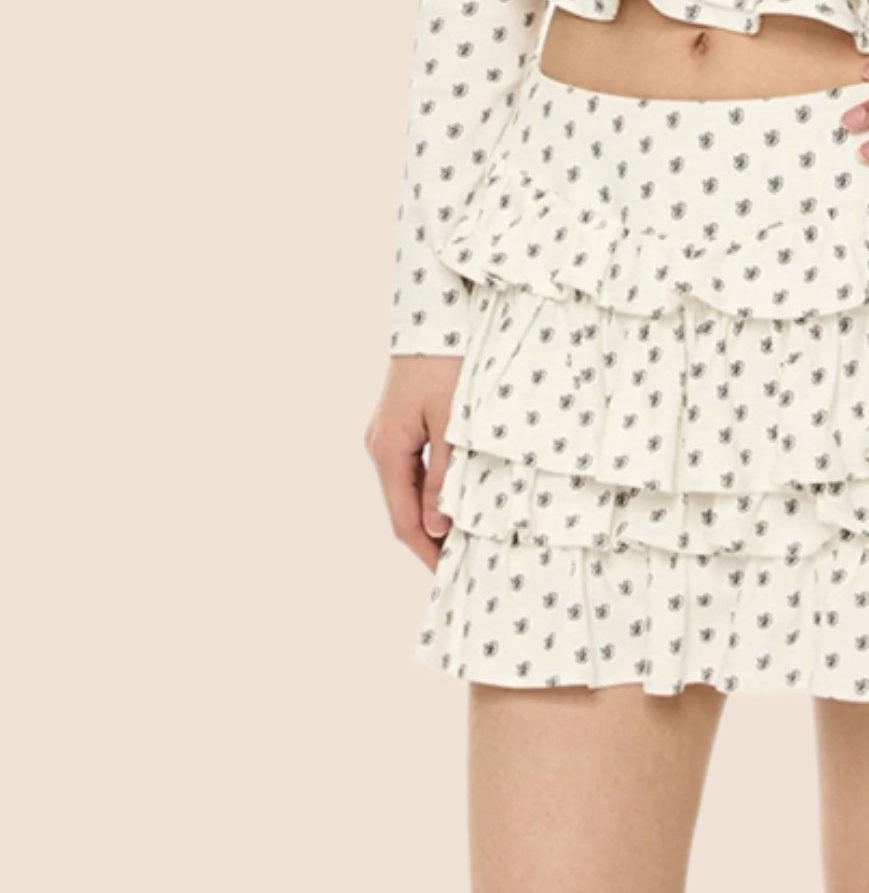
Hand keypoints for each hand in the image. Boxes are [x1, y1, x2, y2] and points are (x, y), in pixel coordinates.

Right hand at [366, 354, 464, 568]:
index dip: (427, 552)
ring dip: (433, 515)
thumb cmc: (445, 365)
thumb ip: (445, 477)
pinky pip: (411, 470)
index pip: (403, 521)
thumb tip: (437, 528)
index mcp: (387, 450)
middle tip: (464, 562)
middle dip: (431, 538)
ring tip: (465, 537)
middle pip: (402, 509)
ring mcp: (385, 436)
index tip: (451, 575)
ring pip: (406, 490)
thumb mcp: (452, 425)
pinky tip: (454, 499)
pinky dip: (431, 491)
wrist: (431, 317)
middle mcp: (379, 447)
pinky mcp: (398, 426)